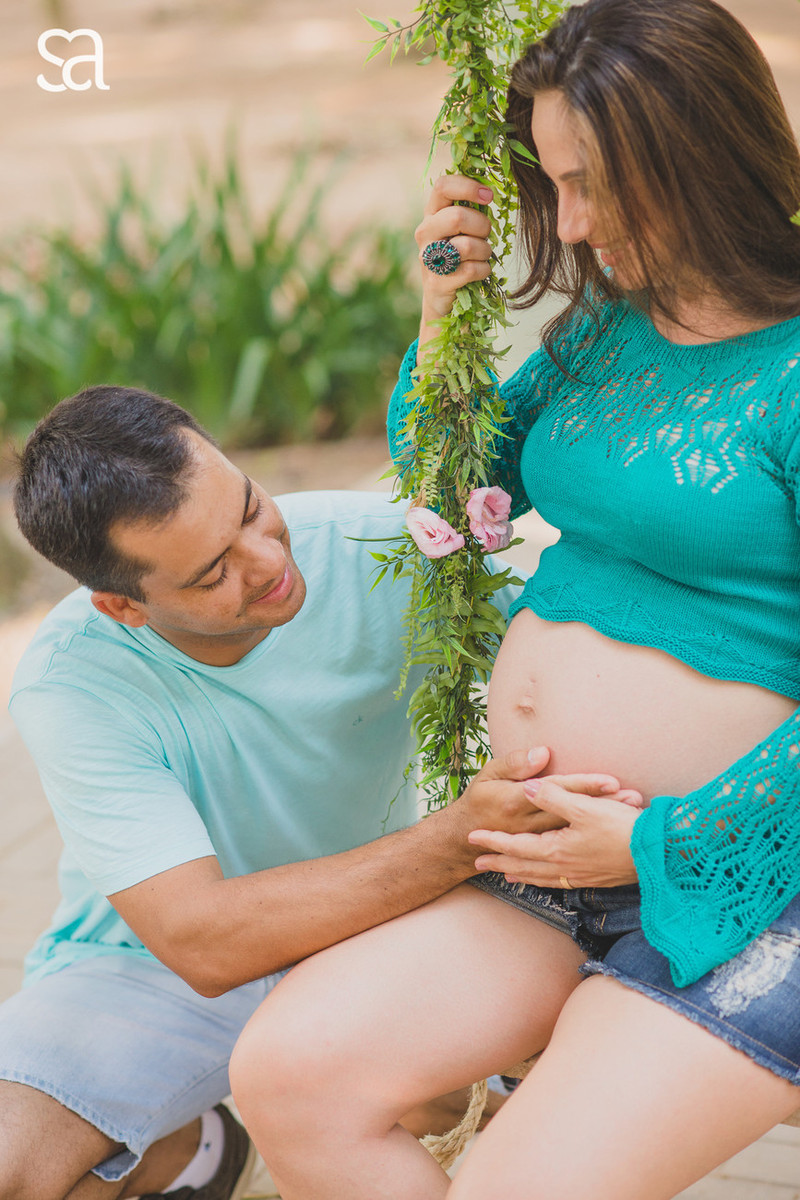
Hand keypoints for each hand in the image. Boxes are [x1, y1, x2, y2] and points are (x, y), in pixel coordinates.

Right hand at [415, 174, 493, 347]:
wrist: (442, 300)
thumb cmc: (459, 258)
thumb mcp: (461, 229)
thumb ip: (470, 208)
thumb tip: (489, 188)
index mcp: (431, 214)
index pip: (443, 186)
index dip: (468, 187)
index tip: (489, 196)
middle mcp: (425, 233)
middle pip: (457, 217)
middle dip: (482, 226)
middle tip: (487, 235)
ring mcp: (428, 259)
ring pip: (467, 246)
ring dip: (485, 250)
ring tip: (483, 256)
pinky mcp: (437, 283)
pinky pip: (471, 270)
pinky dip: (483, 270)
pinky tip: (480, 272)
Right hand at [445, 749, 622, 873]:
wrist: (465, 838)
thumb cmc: (481, 800)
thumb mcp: (489, 774)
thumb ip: (515, 764)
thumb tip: (542, 753)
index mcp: (515, 801)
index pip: (557, 790)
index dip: (584, 784)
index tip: (610, 780)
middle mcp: (528, 824)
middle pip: (572, 812)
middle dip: (604, 805)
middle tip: (632, 797)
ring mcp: (535, 841)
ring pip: (577, 830)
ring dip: (603, 821)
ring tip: (631, 812)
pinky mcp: (541, 853)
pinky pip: (571, 845)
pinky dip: (594, 838)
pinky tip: (612, 832)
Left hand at [468, 774, 642, 887]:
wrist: (658, 854)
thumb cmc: (622, 828)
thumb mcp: (585, 806)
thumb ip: (553, 796)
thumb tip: (527, 788)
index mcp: (557, 849)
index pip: (516, 846)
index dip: (493, 841)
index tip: (473, 839)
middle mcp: (564, 866)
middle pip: (523, 866)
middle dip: (500, 862)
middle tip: (478, 863)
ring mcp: (579, 875)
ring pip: (541, 877)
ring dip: (521, 874)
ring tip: (507, 874)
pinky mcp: (594, 878)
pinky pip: (559, 882)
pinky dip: (545, 880)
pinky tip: (549, 878)